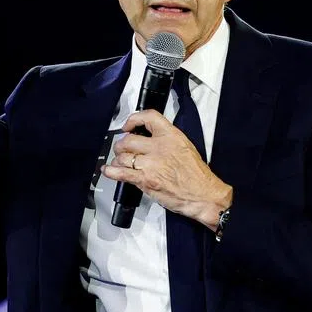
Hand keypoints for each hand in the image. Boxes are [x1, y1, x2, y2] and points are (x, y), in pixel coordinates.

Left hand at [102, 110, 231, 228]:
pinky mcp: (145, 180)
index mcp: (171, 136)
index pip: (149, 117)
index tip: (128, 126)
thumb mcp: (185, 147)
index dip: (134, 119)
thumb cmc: (197, 175)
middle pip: (129, 140)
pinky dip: (111, 171)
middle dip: (122, 145)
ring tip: (120, 163)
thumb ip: (167, 141)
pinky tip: (108, 171)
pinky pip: (121, 173)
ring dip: (118, 160)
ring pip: (123, 157)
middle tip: (122, 150)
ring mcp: (151, 164)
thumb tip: (148, 140)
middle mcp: (159, 147)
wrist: (203, 195)